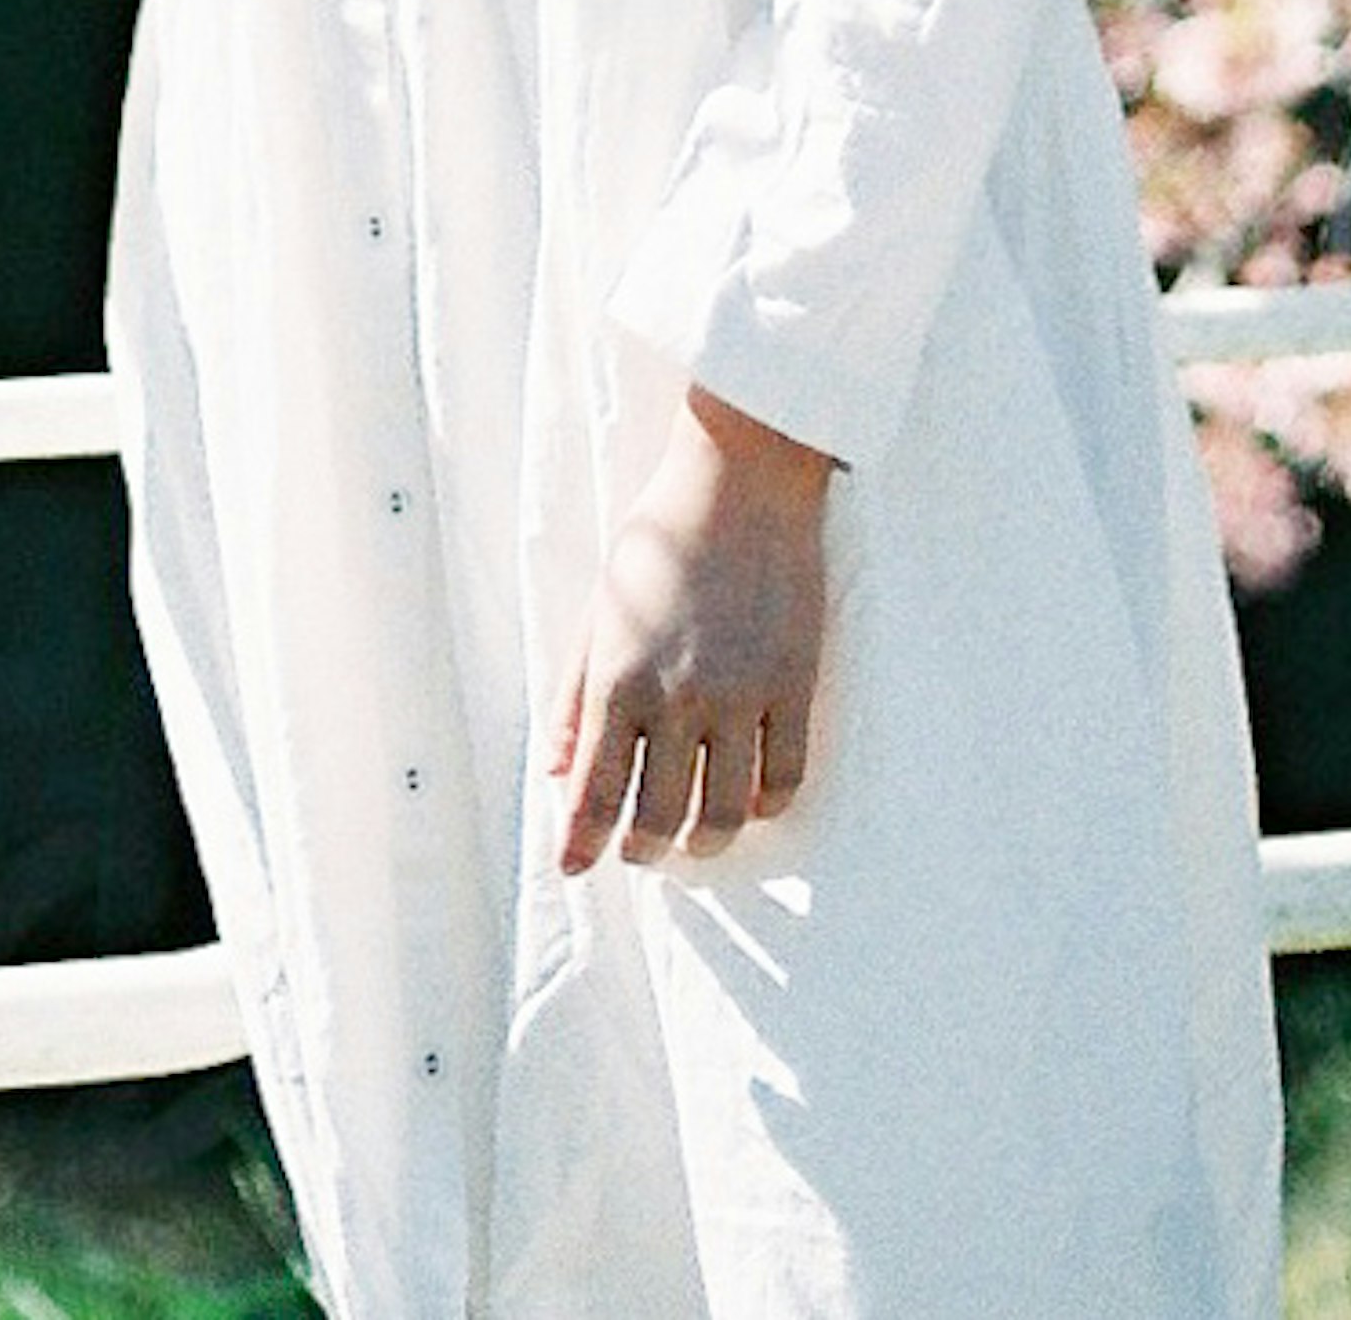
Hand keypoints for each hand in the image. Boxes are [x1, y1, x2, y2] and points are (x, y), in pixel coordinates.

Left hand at [547, 384, 835, 875]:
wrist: (741, 482)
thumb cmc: (659, 540)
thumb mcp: (598, 609)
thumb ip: (575, 693)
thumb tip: (556, 768)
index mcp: (619, 677)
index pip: (595, 791)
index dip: (582, 843)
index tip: (576, 869)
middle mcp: (678, 698)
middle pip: (659, 818)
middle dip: (644, 850)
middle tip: (642, 852)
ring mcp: (741, 696)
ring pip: (726, 814)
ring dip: (706, 842)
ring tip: (696, 840)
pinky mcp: (794, 686)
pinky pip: (784, 777)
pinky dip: (767, 805)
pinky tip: (753, 801)